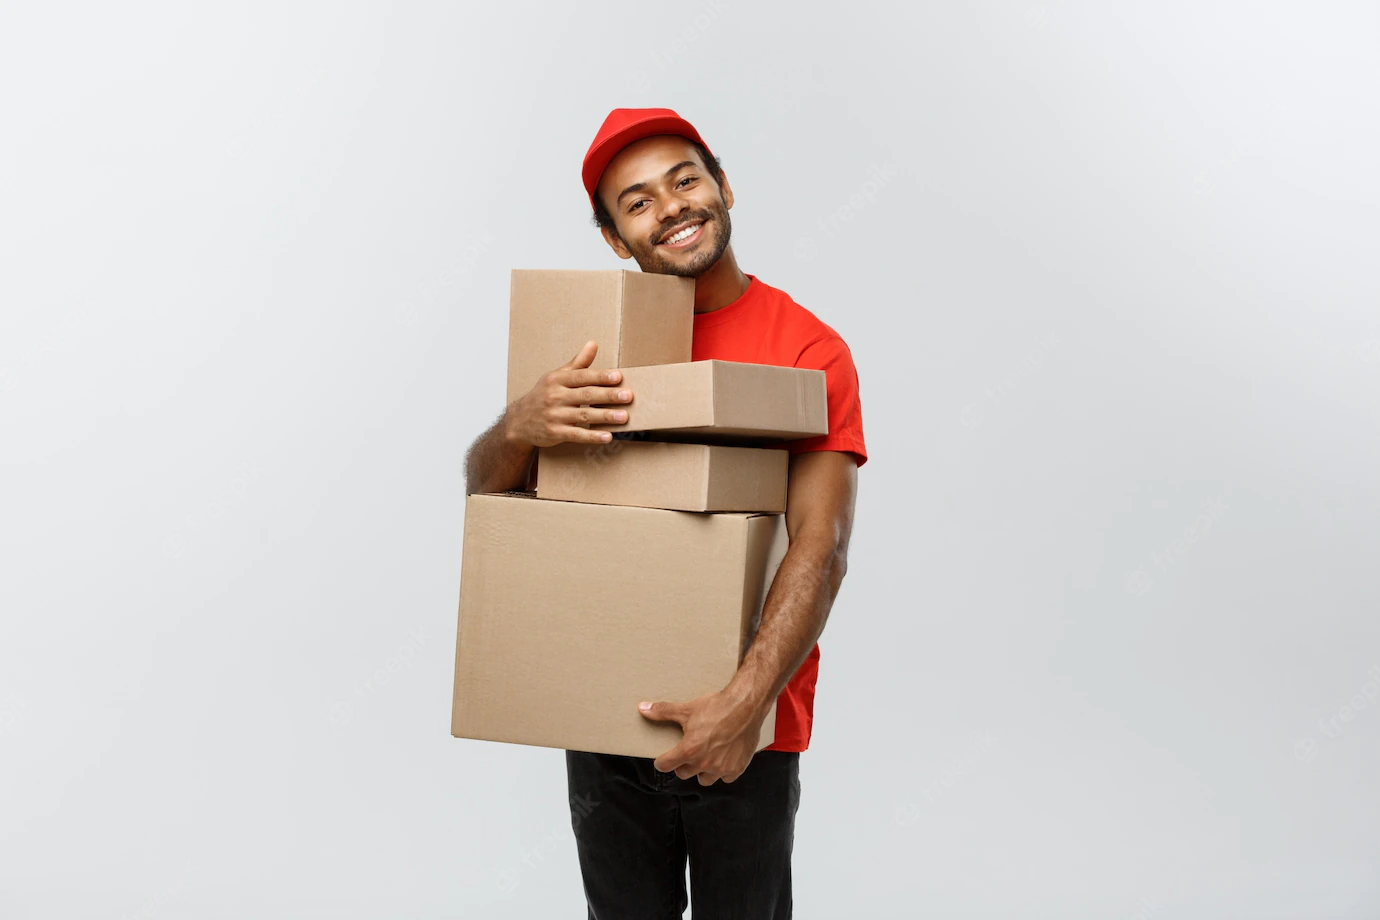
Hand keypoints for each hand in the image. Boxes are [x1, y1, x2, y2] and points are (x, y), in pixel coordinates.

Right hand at [504, 341, 633, 447]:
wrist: (519, 421)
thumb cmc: (543, 395)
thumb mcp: (557, 376)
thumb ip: (578, 363)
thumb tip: (593, 344)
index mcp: (557, 380)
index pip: (582, 376)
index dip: (600, 376)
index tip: (618, 376)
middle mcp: (555, 396)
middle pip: (586, 395)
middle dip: (608, 395)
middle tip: (628, 396)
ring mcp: (554, 416)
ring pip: (583, 415)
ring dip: (605, 416)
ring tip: (624, 416)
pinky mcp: (554, 433)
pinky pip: (577, 435)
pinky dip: (592, 436)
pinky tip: (607, 437)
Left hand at [639, 689, 769, 785]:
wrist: (746, 706)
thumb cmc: (718, 707)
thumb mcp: (687, 709)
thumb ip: (663, 711)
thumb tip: (643, 708)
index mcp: (689, 750)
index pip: (665, 765)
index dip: (661, 762)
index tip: (662, 759)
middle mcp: (704, 763)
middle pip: (683, 773)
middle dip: (682, 765)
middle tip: (687, 753)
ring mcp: (721, 768)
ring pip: (704, 780)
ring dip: (701, 771)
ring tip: (704, 758)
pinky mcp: (736, 768)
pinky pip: (725, 778)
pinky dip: (723, 771)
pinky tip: (723, 759)